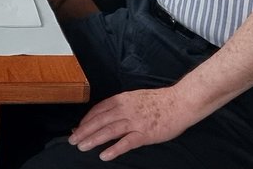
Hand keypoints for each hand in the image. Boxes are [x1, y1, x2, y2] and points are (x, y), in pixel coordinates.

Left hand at [68, 87, 199, 160]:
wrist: (179, 102)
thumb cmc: (159, 101)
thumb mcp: (134, 97)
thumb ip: (120, 106)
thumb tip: (105, 115)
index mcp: (121, 100)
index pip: (98, 110)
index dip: (86, 120)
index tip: (77, 128)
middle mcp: (125, 109)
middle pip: (99, 121)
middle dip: (83, 131)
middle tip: (72, 140)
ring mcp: (135, 122)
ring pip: (109, 131)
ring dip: (93, 140)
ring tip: (82, 147)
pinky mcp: (145, 134)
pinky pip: (126, 143)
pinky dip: (114, 149)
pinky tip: (104, 155)